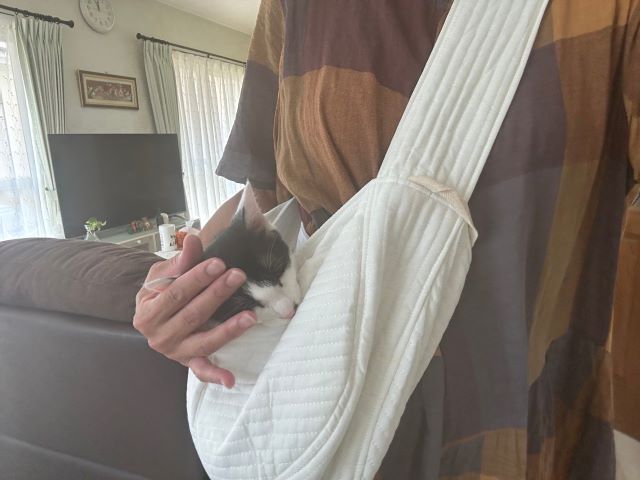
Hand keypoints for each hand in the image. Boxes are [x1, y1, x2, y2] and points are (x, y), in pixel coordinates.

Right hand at [133, 234, 255, 386]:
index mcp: (148, 312)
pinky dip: (216, 376)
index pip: (176, 293)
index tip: (219, 263)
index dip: (197, 277)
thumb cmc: (159, 291)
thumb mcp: (162, 274)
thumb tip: (193, 239)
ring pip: (204, 341)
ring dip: (228, 329)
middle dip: (217, 294)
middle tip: (238, 276)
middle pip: (193, 315)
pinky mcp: (188, 361)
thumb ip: (179, 260)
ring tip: (250, 316)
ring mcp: (175, 352)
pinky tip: (231, 380)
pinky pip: (202, 370)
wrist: (152, 314)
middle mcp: (158, 336)